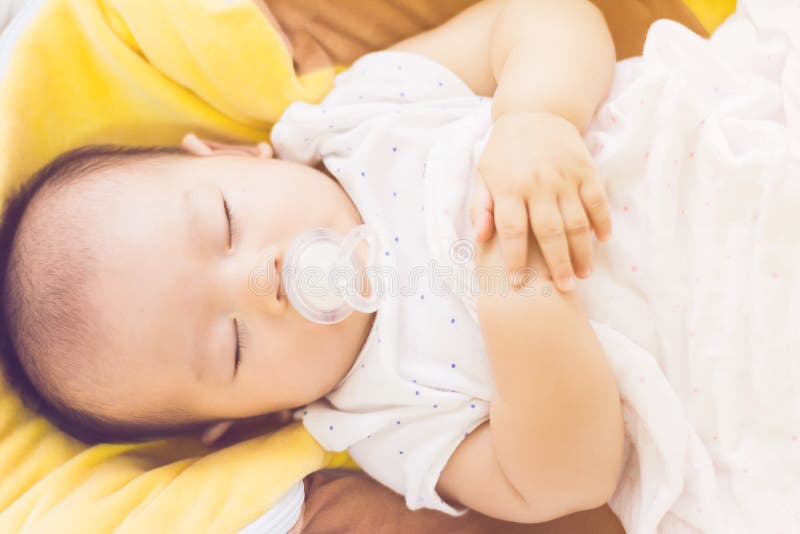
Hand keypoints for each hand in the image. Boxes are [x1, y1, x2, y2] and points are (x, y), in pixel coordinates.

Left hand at [471, 112, 611, 291]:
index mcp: (509, 188)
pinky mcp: (586, 169)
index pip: (513, 231)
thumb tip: (480, 238)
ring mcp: (565, 177)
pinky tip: (603, 240)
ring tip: (584, 275)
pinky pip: (597, 200)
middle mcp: (538, 184)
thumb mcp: (483, 175)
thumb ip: (480, 207)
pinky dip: (602, 221)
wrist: (535, 111)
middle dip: (557, 264)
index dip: (514, 260)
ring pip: (577, 221)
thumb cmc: (504, 152)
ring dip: (583, 251)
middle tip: (563, 290)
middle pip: (549, 232)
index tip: (517, 284)